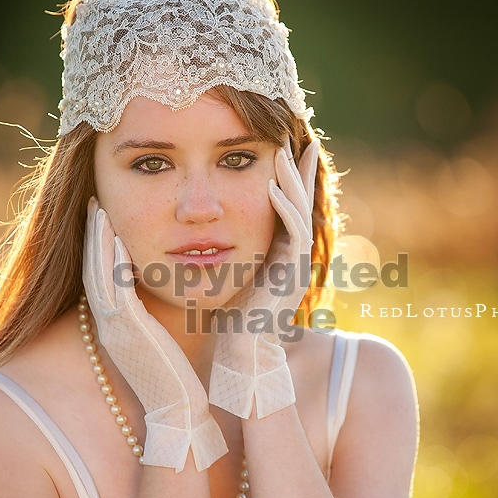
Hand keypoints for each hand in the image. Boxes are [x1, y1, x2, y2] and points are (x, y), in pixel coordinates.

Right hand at [83, 198, 227, 471]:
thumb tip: (176, 294)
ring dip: (96, 240)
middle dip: (94, 235)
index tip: (106, 216)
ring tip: (97, 209)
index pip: (107, 277)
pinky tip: (115, 235)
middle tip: (94, 203)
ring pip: (96, 273)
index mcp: (122, 326)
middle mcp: (111, 325)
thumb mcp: (166, 343)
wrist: (183, 415)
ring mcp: (114, 328)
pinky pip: (110, 288)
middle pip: (94, 269)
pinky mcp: (123, 331)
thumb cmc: (182, 381)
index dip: (103, 246)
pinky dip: (108, 260)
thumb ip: (162, 320)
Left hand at [209, 139, 318, 418]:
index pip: (283, 206)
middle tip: (293, 136)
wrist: (241, 360)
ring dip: (292, 180)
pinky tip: (274, 186)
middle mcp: (292, 257)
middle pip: (299, 202)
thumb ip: (222, 252)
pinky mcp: (294, 276)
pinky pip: (295, 233)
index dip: (283, 178)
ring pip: (300, 212)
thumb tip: (196, 228)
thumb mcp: (224, 277)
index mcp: (277, 255)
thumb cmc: (226, 324)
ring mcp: (296, 266)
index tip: (276, 146)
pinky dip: (285, 208)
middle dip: (296, 170)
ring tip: (284, 148)